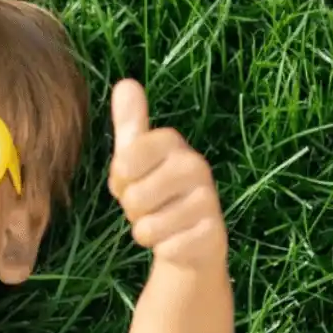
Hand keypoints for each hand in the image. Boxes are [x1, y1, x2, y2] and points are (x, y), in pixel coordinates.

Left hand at [106, 79, 227, 272]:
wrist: (191, 241)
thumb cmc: (157, 193)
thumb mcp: (137, 158)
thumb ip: (130, 124)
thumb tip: (125, 83)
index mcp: (173, 143)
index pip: (125, 159)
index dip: (119, 179)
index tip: (131, 180)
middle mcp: (195, 165)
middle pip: (134, 196)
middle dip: (132, 210)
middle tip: (149, 206)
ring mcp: (208, 200)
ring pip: (148, 225)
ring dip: (146, 231)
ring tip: (163, 222)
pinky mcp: (213, 233)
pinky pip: (167, 247)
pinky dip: (164, 250)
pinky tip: (177, 241)